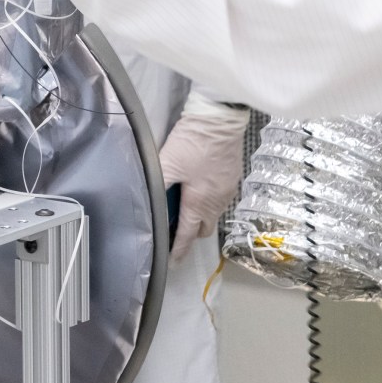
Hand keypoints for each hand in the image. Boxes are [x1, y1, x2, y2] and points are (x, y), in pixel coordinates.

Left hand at [159, 98, 250, 257]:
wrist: (221, 120)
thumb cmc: (193, 142)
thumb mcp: (166, 163)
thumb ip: (157, 184)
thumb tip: (147, 200)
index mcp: (198, 203)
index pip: (186, 234)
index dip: (178, 250)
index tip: (172, 262)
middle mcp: (216, 202)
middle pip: (204, 229)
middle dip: (190, 234)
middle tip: (175, 230)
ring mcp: (228, 190)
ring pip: (214, 214)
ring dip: (201, 216)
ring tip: (185, 207)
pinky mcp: (233, 177)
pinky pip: (221, 199)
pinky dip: (209, 201)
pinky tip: (199, 188)